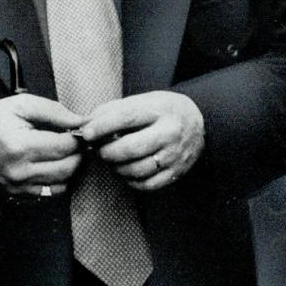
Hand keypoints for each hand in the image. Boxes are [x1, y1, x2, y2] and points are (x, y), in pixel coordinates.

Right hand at [0, 94, 85, 196]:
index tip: (80, 131)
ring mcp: (18, 186)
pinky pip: (49, 193)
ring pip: (62, 183)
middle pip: (67, 167)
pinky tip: (56, 166)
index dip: (79, 138)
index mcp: (21, 146)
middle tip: (79, 142)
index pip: (65, 147)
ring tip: (68, 153)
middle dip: (79, 154)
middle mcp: (20, 171)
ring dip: (72, 168)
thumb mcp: (20, 105)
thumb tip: (80, 121)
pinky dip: (59, 181)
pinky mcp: (17, 194)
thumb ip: (53, 111)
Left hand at [78, 90, 204, 191]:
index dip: (102, 126)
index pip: (126, 117)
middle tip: (99, 150)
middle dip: (107, 152)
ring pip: (137, 169)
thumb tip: (87, 124)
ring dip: (117, 168)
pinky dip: (131, 180)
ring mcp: (174, 154)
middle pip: (130, 148)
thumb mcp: (142, 100)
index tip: (87, 133)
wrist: (199, 122)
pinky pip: (147, 184)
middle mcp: (169, 132)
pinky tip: (127, 170)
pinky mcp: (176, 172)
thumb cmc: (162, 111)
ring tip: (113, 160)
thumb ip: (114, 110)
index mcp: (159, 110)